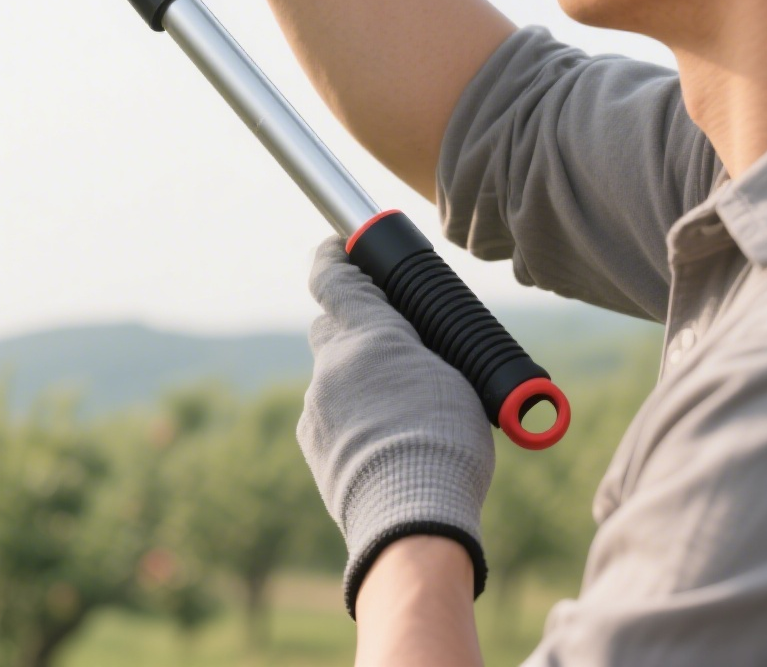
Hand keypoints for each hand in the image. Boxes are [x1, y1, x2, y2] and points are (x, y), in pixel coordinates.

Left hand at [297, 238, 494, 614]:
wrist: (411, 520)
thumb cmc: (446, 443)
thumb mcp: (455, 378)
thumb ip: (422, 351)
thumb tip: (418, 347)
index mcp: (369, 334)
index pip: (334, 277)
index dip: (333, 257)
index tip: (339, 247)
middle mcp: (333, 361)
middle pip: (332, 324)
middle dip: (354, 324)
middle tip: (388, 339)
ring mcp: (316, 401)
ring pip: (332, 372)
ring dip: (356, 378)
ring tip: (399, 409)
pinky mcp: (311, 439)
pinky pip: (328, 411)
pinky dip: (349, 415)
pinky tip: (381, 441)